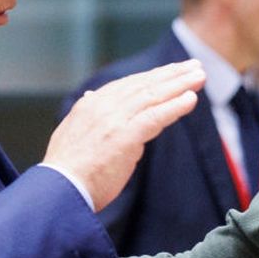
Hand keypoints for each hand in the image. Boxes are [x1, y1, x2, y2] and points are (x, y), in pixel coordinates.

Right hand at [47, 60, 203, 210]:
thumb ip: (88, 113)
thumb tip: (92, 95)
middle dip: (172, 74)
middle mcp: (103, 105)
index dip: (154, 77)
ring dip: (179, 84)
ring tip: (200, 76)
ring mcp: (114, 119)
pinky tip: (191, 99)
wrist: (58, 190)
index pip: (129, 84)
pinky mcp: (124, 136)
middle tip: (195, 67)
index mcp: (91, 104)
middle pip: (144, 84)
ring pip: (153, 96)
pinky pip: (155, 117)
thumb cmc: (68, 170)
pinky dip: (174, 107)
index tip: (174, 71)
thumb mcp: (73, 131)